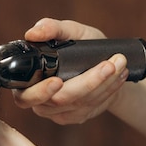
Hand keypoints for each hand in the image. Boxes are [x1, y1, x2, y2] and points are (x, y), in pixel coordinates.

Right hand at [13, 18, 128, 123]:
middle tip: (107, 67)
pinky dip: (108, 89)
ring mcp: (57, 112)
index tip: (57, 81)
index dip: (40, 92)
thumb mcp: (70, 31)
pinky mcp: (75, 117)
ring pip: (79, 102)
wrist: (102, 64)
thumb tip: (33, 33)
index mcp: (27, 82)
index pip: (25, 96)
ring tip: (120, 62)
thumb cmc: (80, 46)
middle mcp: (39, 101)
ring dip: (104, 82)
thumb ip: (52, 28)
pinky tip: (119, 76)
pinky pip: (91, 106)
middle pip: (58, 101)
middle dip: (85, 83)